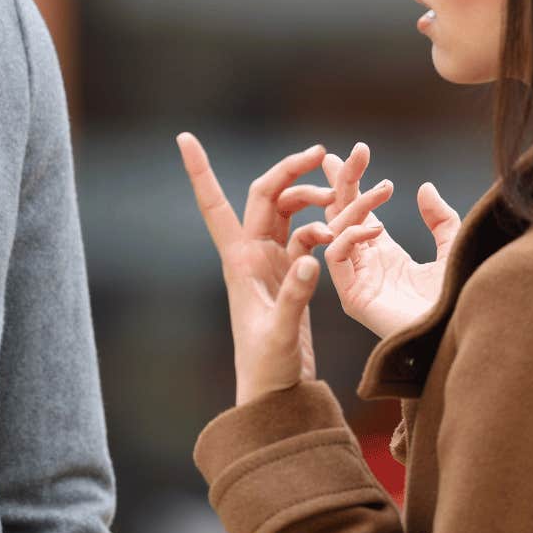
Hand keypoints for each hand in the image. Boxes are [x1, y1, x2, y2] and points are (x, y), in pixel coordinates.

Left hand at [178, 133, 330, 407]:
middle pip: (266, 194)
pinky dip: (327, 227)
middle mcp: (251, 254)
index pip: (215, 204)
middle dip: (290, 169)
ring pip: (290, 210)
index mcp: (238, 260)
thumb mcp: (280, 333)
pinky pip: (309, 235)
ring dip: (313, 199)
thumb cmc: (266, 369)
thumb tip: (311, 256)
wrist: (275, 395)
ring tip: (342, 205)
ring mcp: (272, 262)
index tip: (184, 137)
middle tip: (322, 152)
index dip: (200, 170)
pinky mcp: (292, 274)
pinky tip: (349, 231)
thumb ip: (296, 295)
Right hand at [280, 145, 461, 339]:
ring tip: (383, 190)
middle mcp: (365, 265)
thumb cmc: (459, 301)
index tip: (355, 152)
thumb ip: (441, 221)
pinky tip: (374, 229)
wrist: (460, 332)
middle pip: (341, 215)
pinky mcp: (353, 297)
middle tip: (350, 152)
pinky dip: (349, 237)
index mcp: (384, 255)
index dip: (353, 181)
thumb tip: (425, 188)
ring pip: (335, 231)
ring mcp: (356, 281)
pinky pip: (335, 258)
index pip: (358, 212)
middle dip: (343, 181)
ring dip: (354, 205)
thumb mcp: (453, 249)